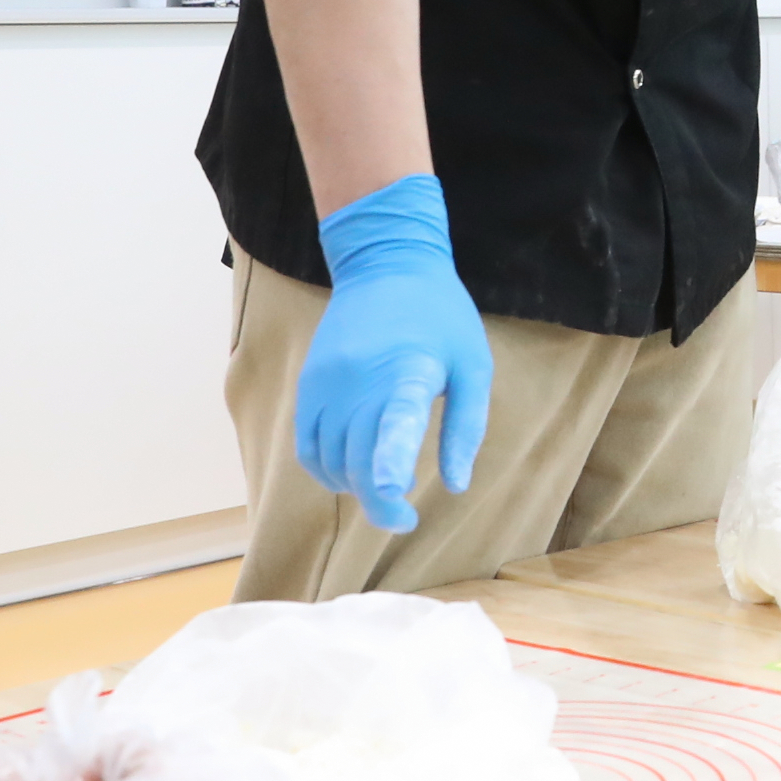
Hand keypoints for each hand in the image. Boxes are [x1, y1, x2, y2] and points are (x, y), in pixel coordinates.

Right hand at [300, 174, 492, 532]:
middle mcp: (359, 380)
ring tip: (382, 486)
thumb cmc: (441, 317)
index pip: (396, 422)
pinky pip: (306, 447)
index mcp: (409, 372)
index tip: (394, 493)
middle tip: (403, 518)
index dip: (391, 461)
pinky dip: (326, 470)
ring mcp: (327, 384)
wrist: (385, 263)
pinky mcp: (308, 385)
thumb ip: (467, 426)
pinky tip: (350, 472)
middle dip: (379, 501)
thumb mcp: (474, 363)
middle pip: (357, 459)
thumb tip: (456, 485)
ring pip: (328, 460)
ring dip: (353, 486)